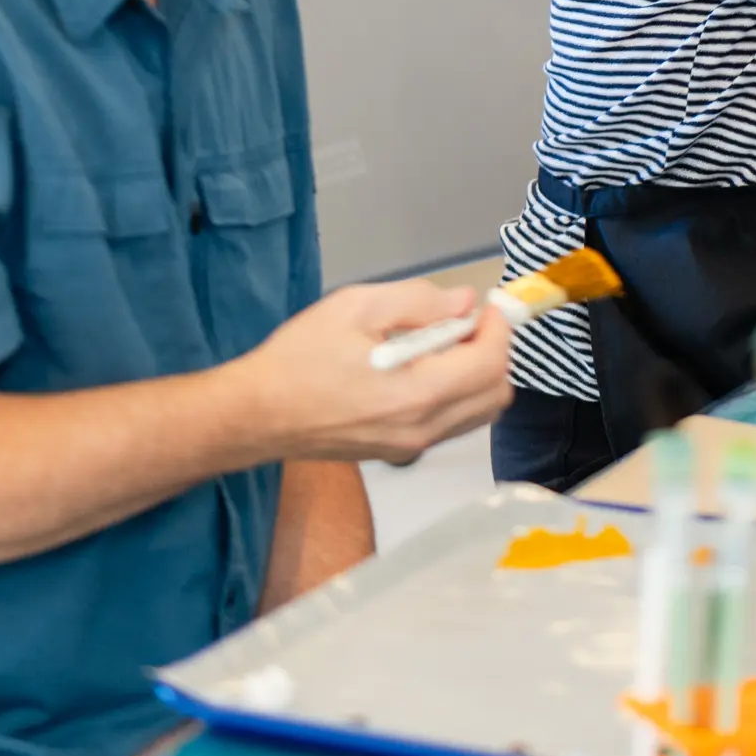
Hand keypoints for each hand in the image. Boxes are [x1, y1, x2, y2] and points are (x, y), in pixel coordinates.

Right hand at [236, 280, 514, 465]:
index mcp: (417, 393)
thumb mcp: (356, 307)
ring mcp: (412, 447)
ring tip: (439, 344)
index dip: (497, 328)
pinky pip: (451, 424)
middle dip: (492, 352)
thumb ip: (419, 301)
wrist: (258, 414)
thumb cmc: (300, 358)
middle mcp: (423, 429)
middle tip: (461, 324)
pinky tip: (419, 369)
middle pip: (495, 395)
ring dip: (476, 374)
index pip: (490, 363)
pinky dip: (455, 394)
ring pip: (478, 413)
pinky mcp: (399, 453)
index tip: (484, 306)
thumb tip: (464, 303)